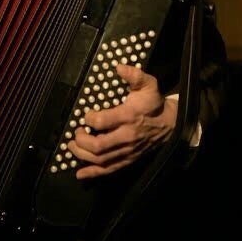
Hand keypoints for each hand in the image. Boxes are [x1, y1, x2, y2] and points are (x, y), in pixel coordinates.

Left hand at [68, 63, 177, 179]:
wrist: (169, 124)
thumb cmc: (153, 103)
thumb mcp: (148, 84)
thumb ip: (134, 75)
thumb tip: (118, 66)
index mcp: (129, 116)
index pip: (104, 121)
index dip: (90, 119)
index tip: (85, 114)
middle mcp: (127, 136)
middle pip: (99, 146)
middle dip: (82, 141)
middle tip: (75, 133)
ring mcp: (127, 151)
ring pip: (101, 160)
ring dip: (82, 156)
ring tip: (72, 147)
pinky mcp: (127, 160)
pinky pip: (108, 170)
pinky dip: (92, 173)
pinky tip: (80, 173)